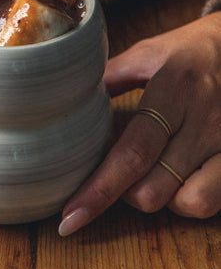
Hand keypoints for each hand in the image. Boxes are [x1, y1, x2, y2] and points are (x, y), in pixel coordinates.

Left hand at [58, 10, 220, 234]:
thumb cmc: (188, 51)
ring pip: (184, 203)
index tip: (68, 216)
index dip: (98, 190)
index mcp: (174, 88)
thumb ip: (108, 78)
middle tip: (110, 173)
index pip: (132, 152)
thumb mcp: (147, 53)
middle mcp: (205, 119)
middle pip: (152, 189)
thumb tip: (63, 100)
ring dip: (155, 198)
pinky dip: (185, 200)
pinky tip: (175, 180)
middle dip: (120, 193)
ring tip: (145, 174)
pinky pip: (210, 202)